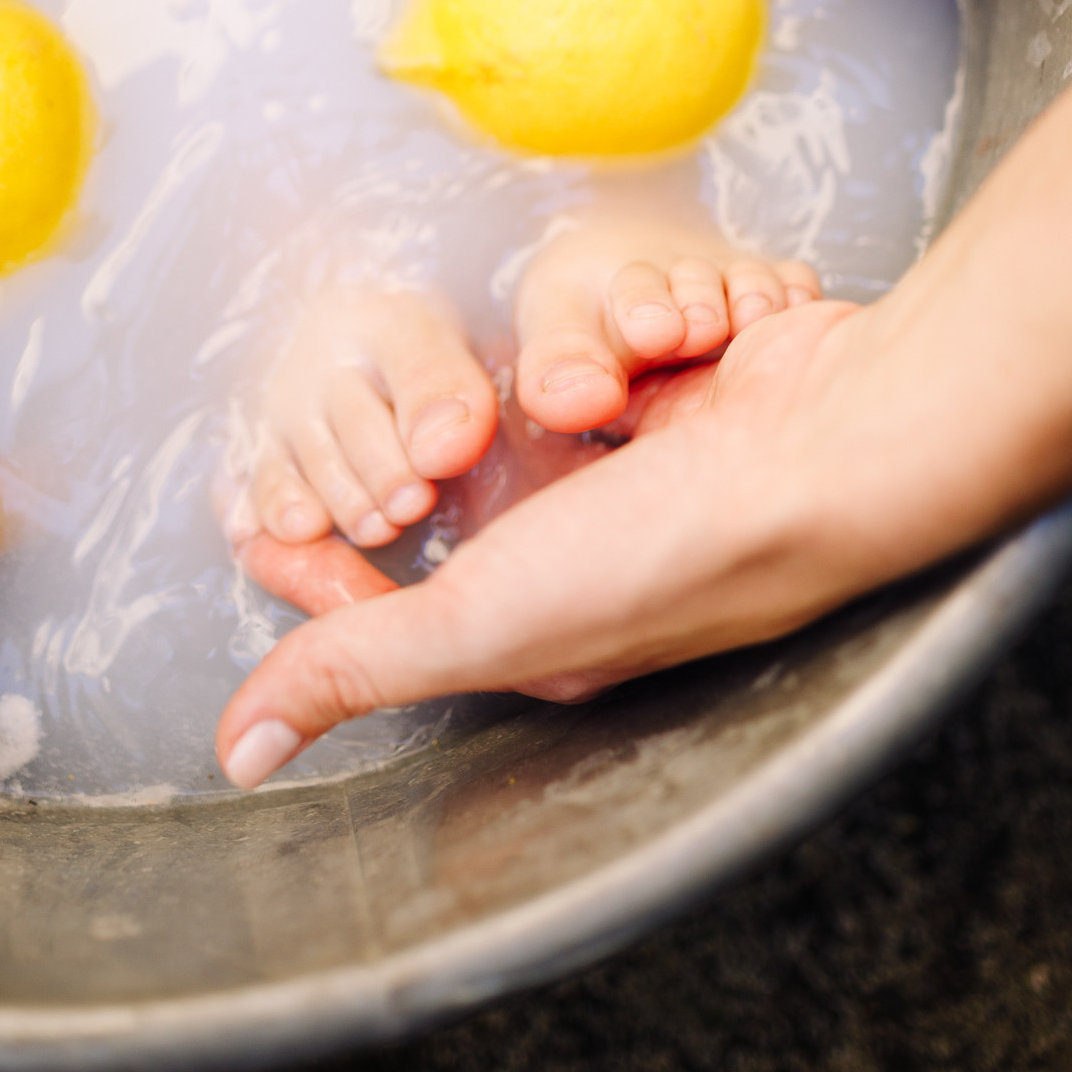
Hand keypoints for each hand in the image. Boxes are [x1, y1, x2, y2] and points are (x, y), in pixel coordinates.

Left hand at [217, 296, 871, 786]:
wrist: (833, 443)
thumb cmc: (674, 551)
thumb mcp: (486, 618)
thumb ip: (357, 664)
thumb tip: (238, 750)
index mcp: (538, 624)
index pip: (391, 598)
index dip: (319, 556)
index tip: (254, 510)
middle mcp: (586, 547)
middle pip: (466, 482)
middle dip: (435, 434)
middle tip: (407, 402)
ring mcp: (644, 459)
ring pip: (544, 390)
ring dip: (567, 360)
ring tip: (605, 362)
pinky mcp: (688, 382)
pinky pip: (618, 333)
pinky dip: (633, 322)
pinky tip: (660, 325)